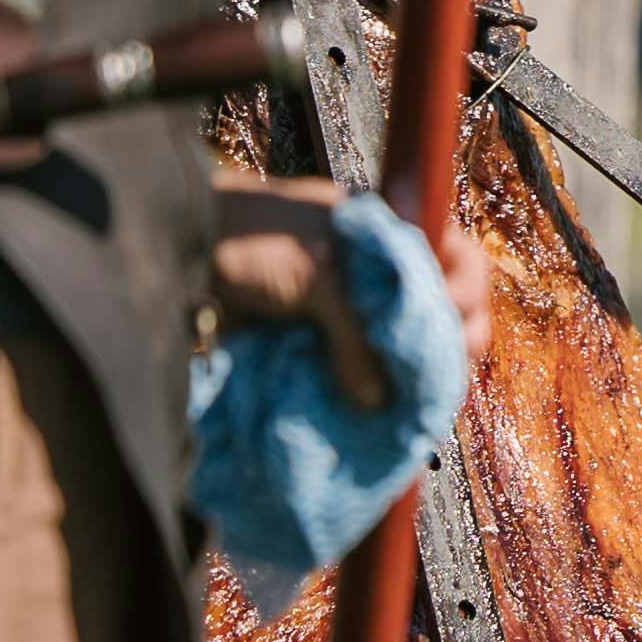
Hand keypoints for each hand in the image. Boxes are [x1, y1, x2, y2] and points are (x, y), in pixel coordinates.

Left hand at [209, 176, 496, 404]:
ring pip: (400, 343)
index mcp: (381, 231)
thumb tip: (377, 401)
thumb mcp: (314, 276)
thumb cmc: (249, 242)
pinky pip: (359, 369)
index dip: (467, 290)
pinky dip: (371, 389)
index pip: (453, 254)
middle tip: (450, 372)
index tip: (459, 325)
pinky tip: (382, 410)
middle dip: (449, 339)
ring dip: (413, 372)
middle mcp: (372, 267)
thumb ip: (354, 334)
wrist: (174, 252)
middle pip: (436, 304)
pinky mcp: (315, 341)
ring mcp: (344, 306)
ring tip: (419, 401)